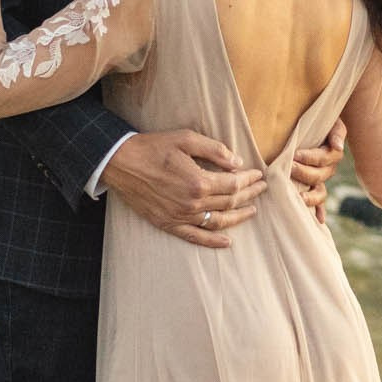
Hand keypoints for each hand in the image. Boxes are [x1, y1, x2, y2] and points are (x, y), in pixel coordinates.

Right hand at [102, 130, 265, 247]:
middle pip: (230, 202)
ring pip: (218, 221)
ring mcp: (180, 216)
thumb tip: (237, 162)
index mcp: (198, 181)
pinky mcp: (168, 223)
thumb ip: (214, 150)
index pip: (234, 184)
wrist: (120, 163)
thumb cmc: (152, 147)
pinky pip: (195, 237)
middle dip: (249, 195)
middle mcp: (192, 203)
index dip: (249, 179)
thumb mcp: (186, 139)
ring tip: (252, 210)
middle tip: (261, 189)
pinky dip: (213, 241)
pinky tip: (227, 242)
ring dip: (238, 217)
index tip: (258, 174)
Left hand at [290, 125, 343, 226]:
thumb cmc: (319, 121)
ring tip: (298, 198)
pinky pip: (319, 202)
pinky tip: (318, 220)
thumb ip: (336, 132)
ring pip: (320, 192)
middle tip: (289, 168)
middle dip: (304, 173)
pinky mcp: (314, 187)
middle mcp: (328, 168)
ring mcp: (321, 180)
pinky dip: (319, 211)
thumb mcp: (331, 122)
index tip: (295, 154)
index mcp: (331, 153)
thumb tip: (338, 146)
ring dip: (310, 197)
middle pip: (320, 175)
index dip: (311, 157)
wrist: (316, 126)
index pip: (324, 158)